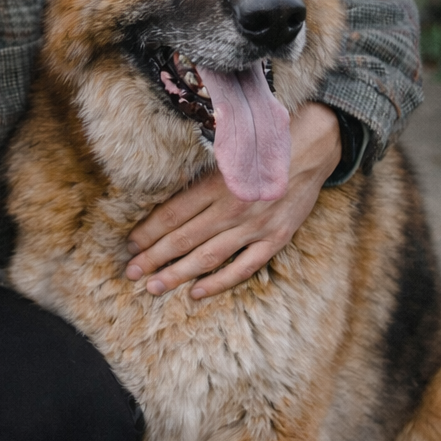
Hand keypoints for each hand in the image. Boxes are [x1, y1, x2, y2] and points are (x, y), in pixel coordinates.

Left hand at [124, 102, 342, 298]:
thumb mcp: (225, 156)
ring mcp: (255, 227)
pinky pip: (244, 268)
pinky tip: (196, 293)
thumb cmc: (260, 149)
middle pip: (184, 238)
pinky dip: (219, 282)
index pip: (172, 214)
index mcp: (215, 184)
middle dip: (154, 258)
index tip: (130, 246)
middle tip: (131, 273)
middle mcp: (232, 207)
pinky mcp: (276, 239)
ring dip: (178, 274)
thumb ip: (199, 181)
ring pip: (208, 257)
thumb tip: (165, 207)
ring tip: (154, 286)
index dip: (148, 232)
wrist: (311, 148)